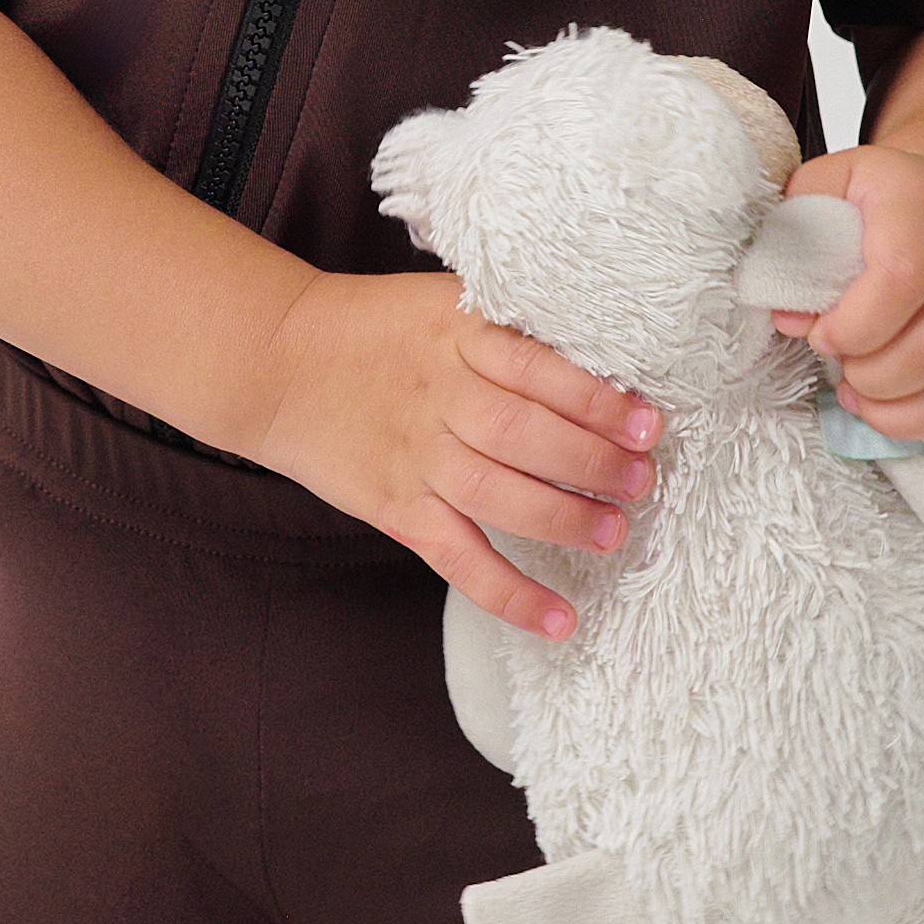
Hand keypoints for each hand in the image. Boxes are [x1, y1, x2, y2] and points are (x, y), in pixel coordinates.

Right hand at [247, 271, 658, 636]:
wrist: (276, 360)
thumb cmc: (373, 330)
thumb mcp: (442, 304)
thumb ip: (508, 331)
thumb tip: (602, 365)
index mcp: (456, 335)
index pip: (538, 369)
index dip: (598, 400)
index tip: (647, 422)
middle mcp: (438, 395)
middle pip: (525, 433)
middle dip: (593, 462)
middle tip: (642, 479)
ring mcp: (416, 456)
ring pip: (498, 495)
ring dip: (564, 519)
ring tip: (613, 532)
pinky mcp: (397, 507)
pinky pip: (459, 558)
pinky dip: (509, 593)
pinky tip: (559, 619)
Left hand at [789, 146, 923, 451]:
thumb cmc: (865, 209)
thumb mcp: (819, 197)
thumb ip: (790, 246)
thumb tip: (791, 319)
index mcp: (919, 199)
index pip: (902, 275)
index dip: (854, 327)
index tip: (822, 339)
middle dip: (877, 381)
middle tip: (845, 378)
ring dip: (913, 415)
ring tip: (870, 403)